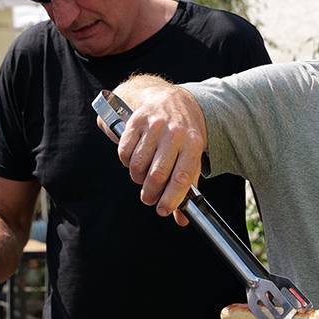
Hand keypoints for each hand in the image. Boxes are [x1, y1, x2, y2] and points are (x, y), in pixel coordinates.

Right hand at [98, 83, 205, 226]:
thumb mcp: (192, 156)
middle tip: (149, 198)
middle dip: (151, 193)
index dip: (171, 199)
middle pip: (157, 174)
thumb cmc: (184, 134)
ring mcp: (154, 125)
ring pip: (138, 164)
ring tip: (142, 178)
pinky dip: (127, 162)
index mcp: (193, 143)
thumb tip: (181, 219)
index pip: (182, 177)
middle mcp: (175, 132)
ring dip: (137, 178)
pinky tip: (134, 161)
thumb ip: (187, 187)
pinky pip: (125, 151)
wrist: (173, 99)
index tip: (164, 211)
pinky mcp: (137, 120)